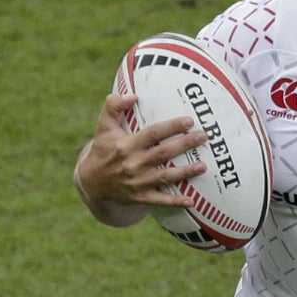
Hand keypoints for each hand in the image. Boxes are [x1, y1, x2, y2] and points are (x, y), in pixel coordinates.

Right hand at [75, 94, 208, 213]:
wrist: (92, 182)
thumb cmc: (103, 149)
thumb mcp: (103, 127)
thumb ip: (113, 106)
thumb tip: (132, 95)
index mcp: (125, 145)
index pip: (152, 133)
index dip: (171, 126)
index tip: (189, 120)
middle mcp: (132, 164)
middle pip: (163, 153)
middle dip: (185, 144)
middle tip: (204, 136)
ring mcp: (137, 182)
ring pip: (165, 176)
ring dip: (185, 172)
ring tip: (204, 166)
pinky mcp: (140, 197)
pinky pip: (160, 200)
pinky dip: (176, 201)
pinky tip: (192, 201)